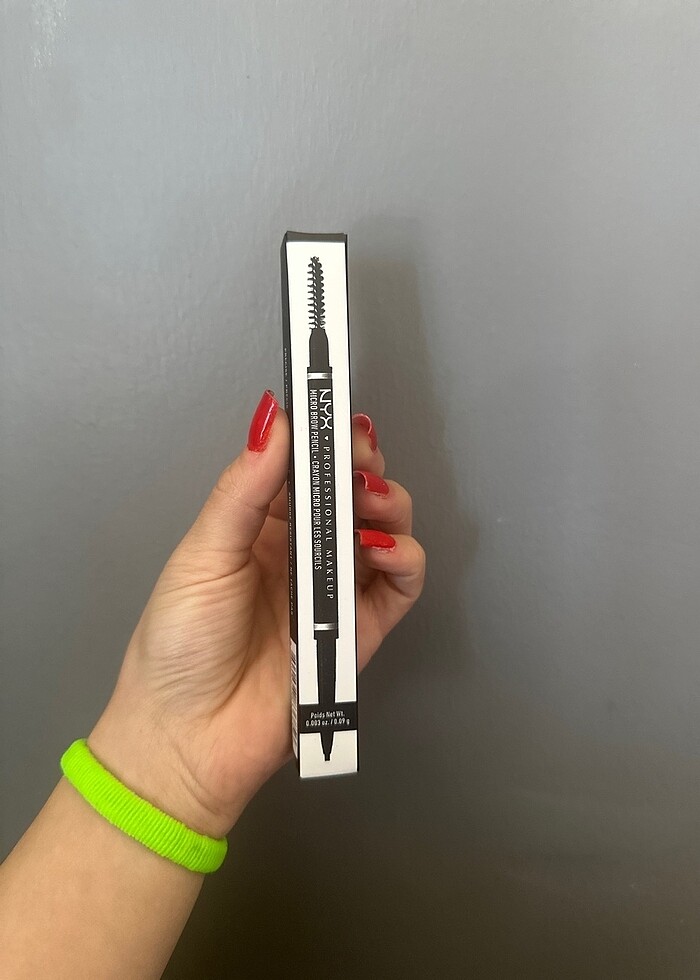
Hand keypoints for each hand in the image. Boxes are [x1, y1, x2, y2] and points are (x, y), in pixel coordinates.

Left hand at [88, 391, 424, 838]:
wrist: (186, 740)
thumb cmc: (178, 646)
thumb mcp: (203, 555)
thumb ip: (242, 489)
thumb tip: (273, 418)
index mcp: (257, 527)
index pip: (301, 467)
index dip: (323, 436)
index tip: (336, 407)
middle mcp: (300, 551)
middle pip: (350, 492)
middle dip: (362, 464)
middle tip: (359, 455)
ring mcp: (334, 589)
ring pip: (383, 529)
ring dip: (387, 505)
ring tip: (369, 503)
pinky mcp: (361, 630)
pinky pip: (399, 585)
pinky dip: (403, 559)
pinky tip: (380, 549)